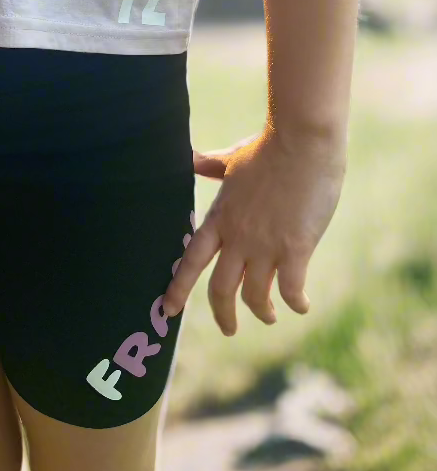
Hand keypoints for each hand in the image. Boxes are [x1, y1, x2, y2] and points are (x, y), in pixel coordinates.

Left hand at [161, 125, 346, 334]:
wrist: (302, 141)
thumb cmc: (268, 146)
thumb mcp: (232, 159)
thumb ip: (209, 164)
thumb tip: (188, 156)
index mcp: (220, 217)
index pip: (190, 261)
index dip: (178, 288)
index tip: (168, 310)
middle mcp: (237, 237)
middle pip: (221, 290)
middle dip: (223, 316)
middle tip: (229, 330)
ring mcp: (265, 245)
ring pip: (256, 296)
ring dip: (261, 312)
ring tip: (267, 317)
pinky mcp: (296, 249)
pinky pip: (291, 290)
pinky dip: (295, 304)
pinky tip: (301, 306)